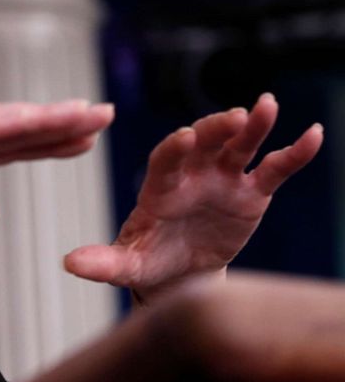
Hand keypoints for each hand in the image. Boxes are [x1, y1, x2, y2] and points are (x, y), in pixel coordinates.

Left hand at [64, 93, 322, 301]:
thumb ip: (104, 262)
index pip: (164, 162)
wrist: (180, 276)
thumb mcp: (127, 266)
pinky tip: (313, 134)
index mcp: (159, 188)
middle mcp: (190, 175)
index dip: (173, 150)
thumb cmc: (148, 264)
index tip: (182, 137)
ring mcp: (222, 179)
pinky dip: (294, 152)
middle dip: (215, 128)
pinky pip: (274, 168)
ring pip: (238, 146)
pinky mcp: (251, 192)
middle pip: (202, 143)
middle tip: (234, 115)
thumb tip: (69, 264)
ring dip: (253, 126)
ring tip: (266, 106)